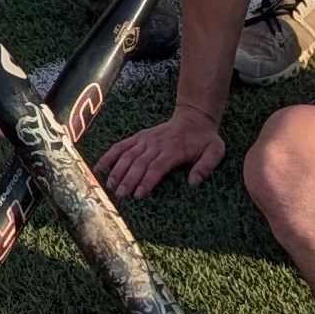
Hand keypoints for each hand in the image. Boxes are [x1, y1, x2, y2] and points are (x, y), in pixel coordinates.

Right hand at [99, 105, 227, 195]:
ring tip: (110, 186)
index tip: (138, 194)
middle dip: (128, 179)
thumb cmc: (204, 139)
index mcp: (174, 149)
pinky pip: (121, 146)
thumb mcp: (215, 151)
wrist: (194, 118)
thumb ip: (206, 166)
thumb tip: (193, 183)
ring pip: (128, 155)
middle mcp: (156, 144)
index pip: (157, 166)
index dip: (147, 180)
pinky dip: (109, 155)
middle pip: (139, 162)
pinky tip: (99, 167)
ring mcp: (146, 140)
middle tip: (120, 195)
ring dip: (117, 170)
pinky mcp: (139, 137)